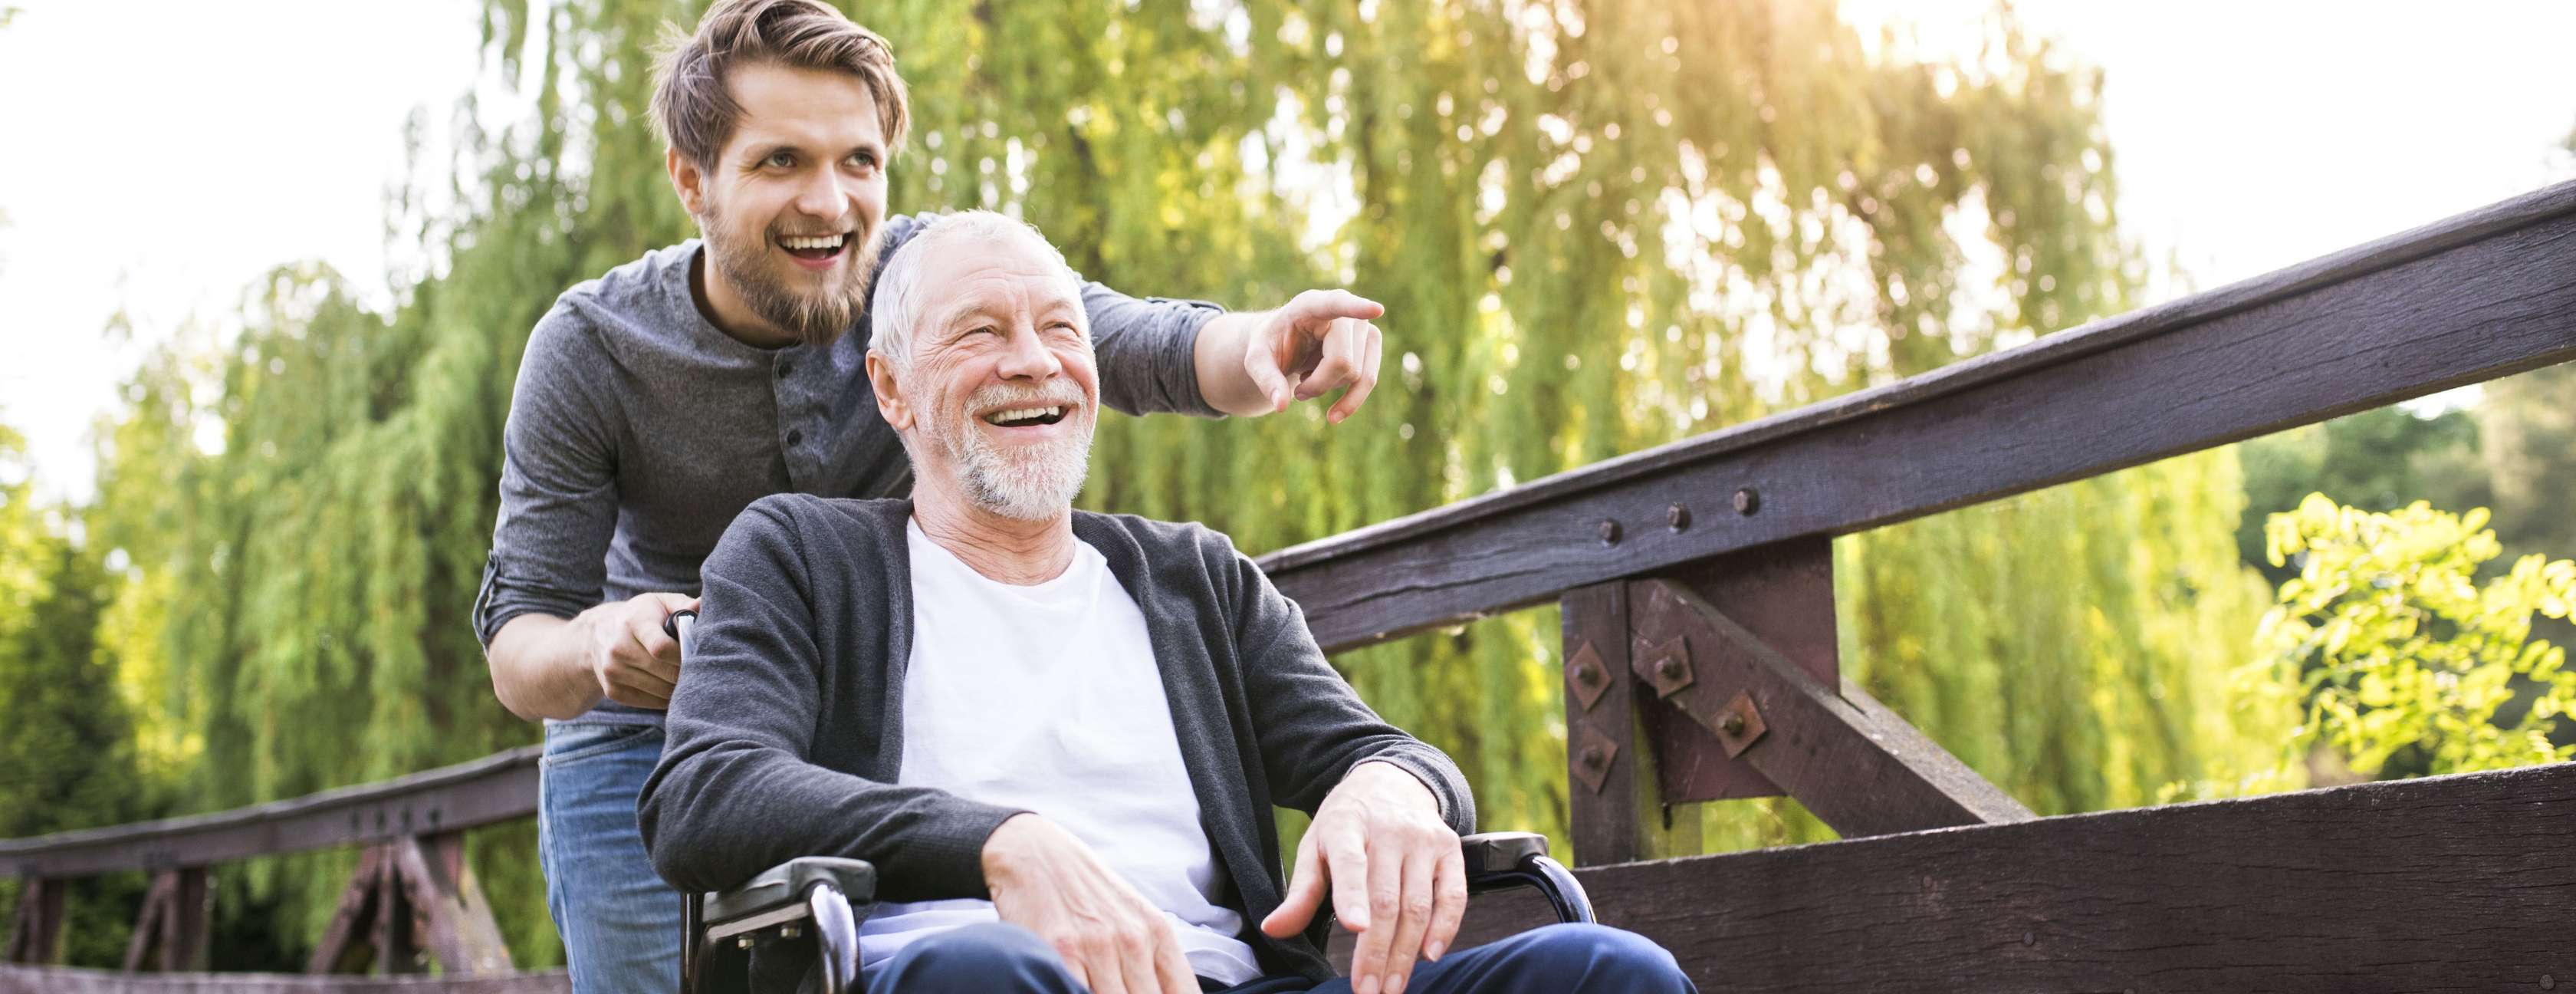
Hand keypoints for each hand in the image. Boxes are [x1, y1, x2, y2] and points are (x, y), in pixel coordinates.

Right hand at [574, 592, 696, 708]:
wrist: (597, 634)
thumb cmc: (641, 616)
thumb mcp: (660, 602)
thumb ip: (684, 606)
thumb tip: (704, 603)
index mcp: (634, 623)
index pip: (661, 647)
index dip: (684, 653)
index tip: (695, 651)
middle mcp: (618, 648)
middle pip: (665, 672)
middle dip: (686, 671)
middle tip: (699, 667)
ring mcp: (613, 672)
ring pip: (661, 690)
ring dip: (679, 686)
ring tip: (686, 675)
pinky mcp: (614, 691)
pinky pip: (651, 702)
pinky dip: (666, 697)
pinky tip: (670, 684)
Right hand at [983, 814, 1196, 993]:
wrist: (1037, 855)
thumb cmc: (1088, 892)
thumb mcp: (1134, 917)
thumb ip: (1154, 960)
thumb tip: (1168, 993)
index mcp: (1158, 932)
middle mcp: (1133, 939)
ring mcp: (1098, 946)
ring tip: (1098, 990)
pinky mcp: (1062, 950)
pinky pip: (1078, 992)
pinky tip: (1075, 989)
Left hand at [1244, 289, 1384, 422]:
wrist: (1288, 343)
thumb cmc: (1273, 346)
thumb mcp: (1256, 360)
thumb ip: (1265, 378)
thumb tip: (1281, 404)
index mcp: (1310, 305)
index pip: (1335, 304)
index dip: (1356, 308)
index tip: (1377, 310)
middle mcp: (1341, 311)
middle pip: (1342, 361)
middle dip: (1318, 385)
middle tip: (1298, 389)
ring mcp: (1362, 325)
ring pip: (1357, 374)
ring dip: (1329, 389)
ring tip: (1307, 383)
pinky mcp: (1372, 343)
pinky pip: (1369, 380)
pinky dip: (1351, 401)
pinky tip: (1333, 412)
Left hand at [1259, 763, 1462, 993]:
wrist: (1391, 782)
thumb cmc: (1346, 824)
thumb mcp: (1315, 846)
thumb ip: (1300, 892)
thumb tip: (1273, 929)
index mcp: (1346, 826)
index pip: (1351, 864)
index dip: (1353, 897)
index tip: (1355, 928)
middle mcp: (1390, 831)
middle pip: (1386, 899)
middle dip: (1376, 952)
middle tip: (1368, 991)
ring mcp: (1424, 839)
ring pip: (1418, 905)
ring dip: (1406, 953)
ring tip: (1391, 986)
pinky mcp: (1450, 849)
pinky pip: (1453, 895)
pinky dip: (1446, 928)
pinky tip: (1429, 955)